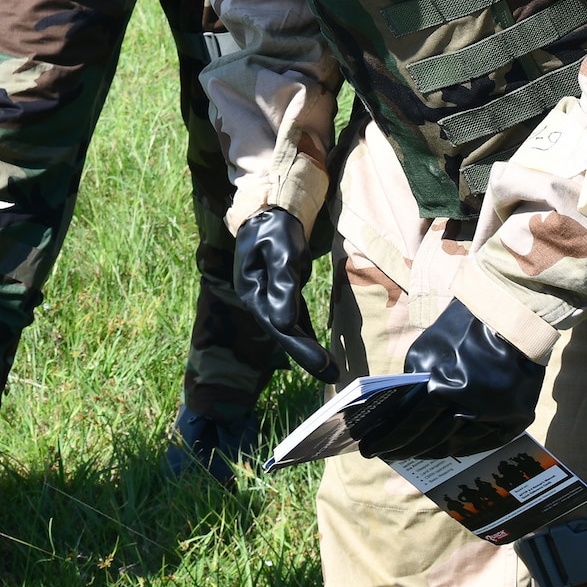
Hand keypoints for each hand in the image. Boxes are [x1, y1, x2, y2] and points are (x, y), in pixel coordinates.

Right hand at [233, 205, 333, 378]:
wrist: (270, 210)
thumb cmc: (275, 227)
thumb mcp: (280, 250)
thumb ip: (283, 284)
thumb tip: (285, 323)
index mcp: (253, 290)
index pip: (278, 325)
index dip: (301, 347)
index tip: (324, 365)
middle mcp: (259, 299)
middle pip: (283, 332)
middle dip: (307, 355)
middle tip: (334, 376)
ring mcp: (269, 297)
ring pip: (290, 328)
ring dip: (308, 349)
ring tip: (332, 371)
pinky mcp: (282, 293)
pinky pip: (296, 318)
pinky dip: (306, 333)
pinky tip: (319, 348)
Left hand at [343, 299, 546, 460]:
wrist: (511, 320)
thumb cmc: (461, 331)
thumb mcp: (425, 352)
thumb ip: (412, 385)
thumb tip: (396, 414)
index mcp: (442, 387)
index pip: (408, 424)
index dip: (386, 440)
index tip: (368, 449)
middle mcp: (469, 408)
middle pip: (431, 440)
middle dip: (403, 450)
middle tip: (387, 456)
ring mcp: (495, 418)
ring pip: (456, 446)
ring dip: (431, 452)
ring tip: (413, 453)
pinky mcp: (516, 422)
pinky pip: (483, 444)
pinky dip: (461, 448)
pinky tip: (445, 450)